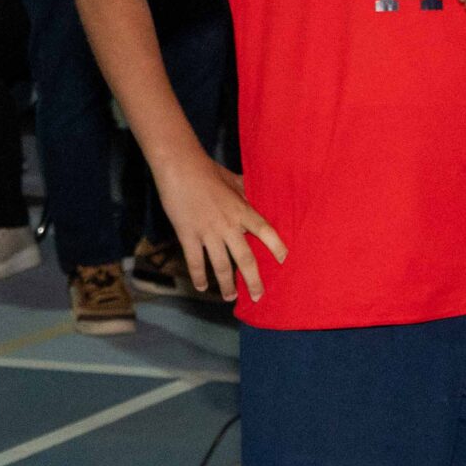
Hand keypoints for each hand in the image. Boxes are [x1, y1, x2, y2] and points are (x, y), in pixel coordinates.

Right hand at [155, 147, 288, 301]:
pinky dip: (198, 276)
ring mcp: (207, 232)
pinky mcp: (187, 234)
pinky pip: (195, 260)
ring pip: (220, 265)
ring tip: (230, 298)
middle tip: (258, 297)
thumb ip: (248, 193)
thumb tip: (261, 196)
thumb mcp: (235, 181)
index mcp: (243, 210)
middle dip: (253, 281)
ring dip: (226, 284)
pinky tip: (202, 287)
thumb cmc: (209, 172)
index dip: (278, 248)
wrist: (179, 167)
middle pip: (245, 259)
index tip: (285, 262)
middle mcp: (228, 225)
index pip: (267, 233)